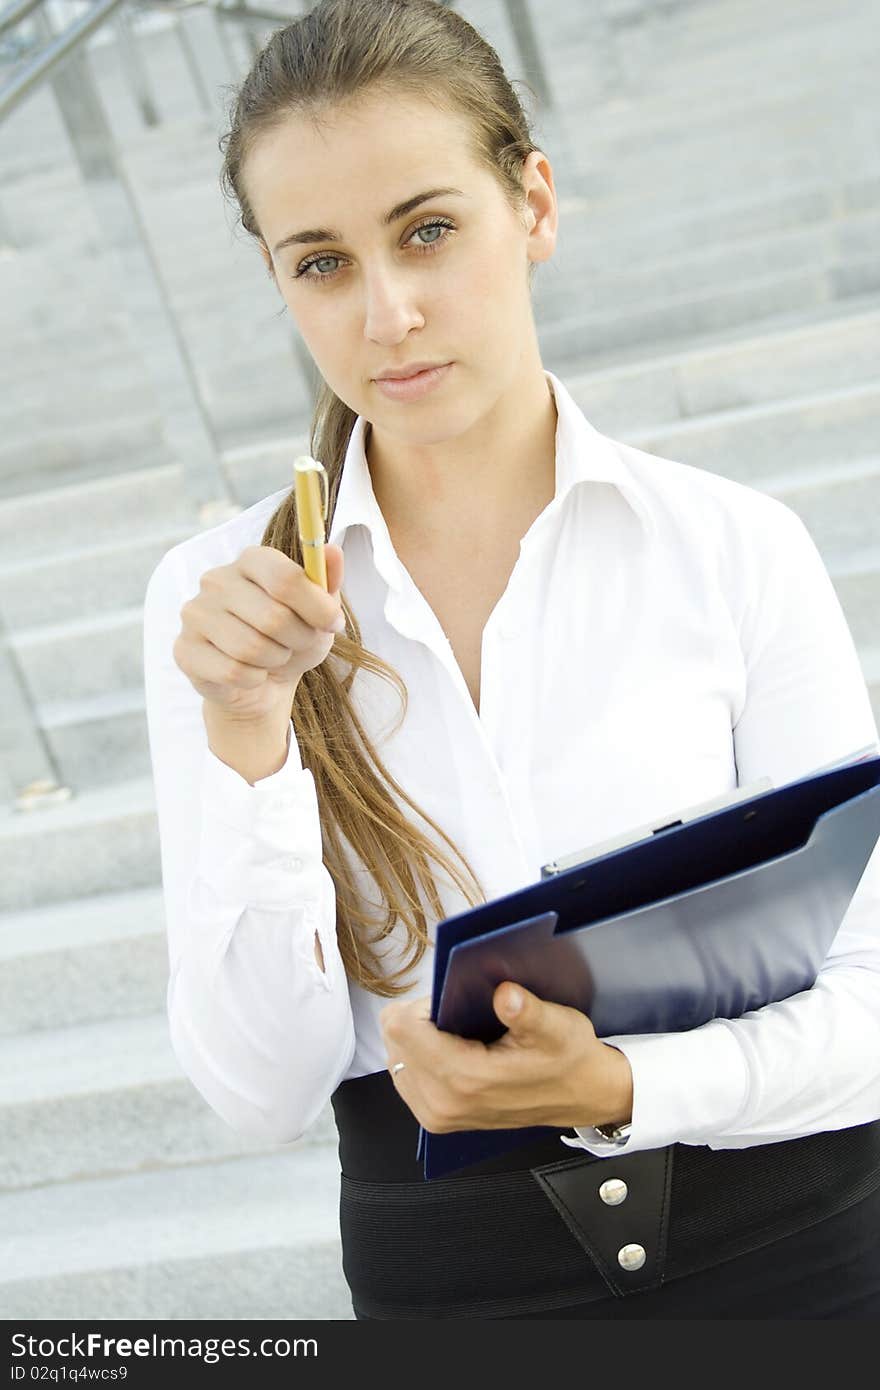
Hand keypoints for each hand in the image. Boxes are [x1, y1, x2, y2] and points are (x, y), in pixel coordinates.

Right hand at [173, 542, 345, 722]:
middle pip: (273, 617)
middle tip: (299, 643)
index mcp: (251, 560)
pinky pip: (233, 671)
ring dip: (276, 660)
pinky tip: (252, 673)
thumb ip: (327, 580)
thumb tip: (334, 551)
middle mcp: (216, 580)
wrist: (263, 681)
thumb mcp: (319, 610)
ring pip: (252, 648)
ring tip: (274, 657)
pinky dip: (254, 679)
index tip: (334, 624)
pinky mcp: (185, 649)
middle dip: (299, 639)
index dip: (317, 607)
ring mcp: (196, 614)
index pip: (286, 578)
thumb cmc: (291, 637)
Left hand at [379, 982, 632, 1133]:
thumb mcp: (558, 1026)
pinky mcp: (436, 1120)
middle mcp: (442, 1104)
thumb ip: (528, 1011)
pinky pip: (406, 1075)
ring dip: (418, 1038)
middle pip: (394, 1040)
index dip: (423, 1003)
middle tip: (459, 1016)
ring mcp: (437, 1116)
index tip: (454, 1001)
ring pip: (396, 1057)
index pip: (401, 1027)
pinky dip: (420, 1056)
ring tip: (457, 1033)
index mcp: (464, 1079)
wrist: (582, 1096)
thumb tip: (506, 994)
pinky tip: (451, 1049)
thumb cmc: (568, 1059)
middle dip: (419, 1019)